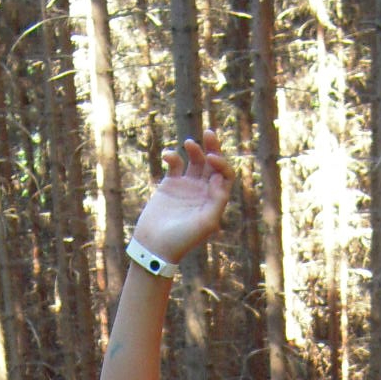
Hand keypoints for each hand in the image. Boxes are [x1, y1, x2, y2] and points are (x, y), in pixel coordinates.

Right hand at [131, 136, 233, 265]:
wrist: (155, 246)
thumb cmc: (182, 239)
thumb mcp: (206, 223)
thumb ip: (217, 200)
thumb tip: (220, 177)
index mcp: (215, 200)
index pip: (225, 174)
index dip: (222, 162)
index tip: (211, 159)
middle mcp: (203, 191)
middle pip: (213, 163)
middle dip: (213, 147)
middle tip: (209, 133)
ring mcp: (187, 187)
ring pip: (196, 160)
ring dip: (195, 149)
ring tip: (189, 143)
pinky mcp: (169, 185)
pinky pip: (175, 164)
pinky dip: (172, 156)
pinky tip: (168, 156)